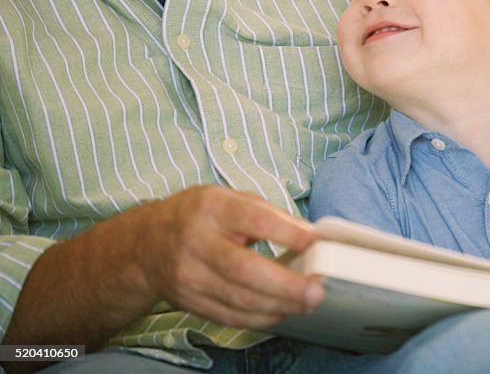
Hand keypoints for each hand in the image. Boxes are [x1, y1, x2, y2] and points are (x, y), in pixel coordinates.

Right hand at [135, 185, 324, 328]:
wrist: (145, 245)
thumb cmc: (198, 217)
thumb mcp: (229, 199)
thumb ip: (268, 214)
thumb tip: (308, 235)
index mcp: (212, 208)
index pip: (256, 221)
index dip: (289, 234)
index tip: (315, 243)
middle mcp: (196, 242)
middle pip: (245, 269)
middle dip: (286, 284)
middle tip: (317, 290)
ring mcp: (190, 276)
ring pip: (239, 299)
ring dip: (279, 305)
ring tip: (307, 302)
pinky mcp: (189, 302)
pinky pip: (229, 316)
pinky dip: (260, 317)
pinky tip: (281, 312)